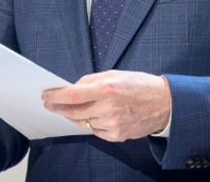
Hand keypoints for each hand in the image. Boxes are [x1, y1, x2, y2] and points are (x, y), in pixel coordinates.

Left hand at [42, 70, 169, 141]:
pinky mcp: (116, 136)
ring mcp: (112, 124)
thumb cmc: (140, 85)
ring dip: (75, 116)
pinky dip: (92, 123)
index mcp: (107, 88)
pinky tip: (97, 115)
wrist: (163, 104)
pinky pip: (95, 130)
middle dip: (59, 108)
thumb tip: (72, 88)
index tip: (46, 95)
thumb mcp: (115, 74)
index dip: (55, 97)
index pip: (72, 95)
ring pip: (83, 122)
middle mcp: (108, 108)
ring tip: (75, 108)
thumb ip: (92, 80)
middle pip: (73, 112)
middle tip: (50, 104)